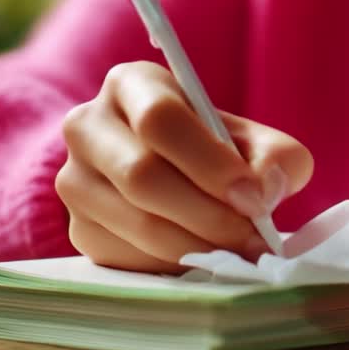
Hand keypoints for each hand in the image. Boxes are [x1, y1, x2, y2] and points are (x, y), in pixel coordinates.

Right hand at [56, 61, 312, 272]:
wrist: (174, 175)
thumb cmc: (214, 148)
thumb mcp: (252, 138)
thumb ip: (274, 155)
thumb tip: (264, 191)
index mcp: (130, 84)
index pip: (160, 118)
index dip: (209, 162)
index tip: (253, 196)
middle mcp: (88, 125)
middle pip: (141, 175)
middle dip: (208, 214)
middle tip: (253, 238)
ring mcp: (74, 180)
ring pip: (136, 222)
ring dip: (198, 246)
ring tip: (240, 253)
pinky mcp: (78, 228)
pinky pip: (127, 256)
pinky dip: (175, 265)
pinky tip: (205, 259)